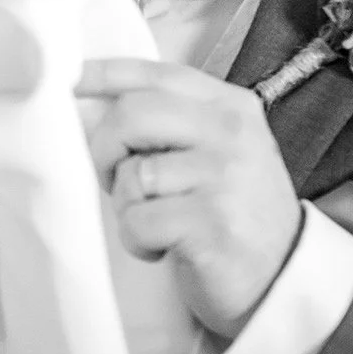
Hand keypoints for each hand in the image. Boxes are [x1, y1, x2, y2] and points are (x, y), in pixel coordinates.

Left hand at [74, 57, 304, 336]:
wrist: (282, 279)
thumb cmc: (230, 213)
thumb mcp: (212, 152)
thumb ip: (167, 121)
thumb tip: (89, 99)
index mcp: (230, 106)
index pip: (155, 74)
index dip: (103, 74)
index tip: (70, 82)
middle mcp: (232, 132)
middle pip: (130, 115)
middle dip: (105, 150)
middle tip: (117, 181)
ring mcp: (226, 176)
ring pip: (132, 173)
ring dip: (127, 206)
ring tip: (154, 222)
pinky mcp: (212, 223)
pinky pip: (138, 220)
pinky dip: (137, 240)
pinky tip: (162, 248)